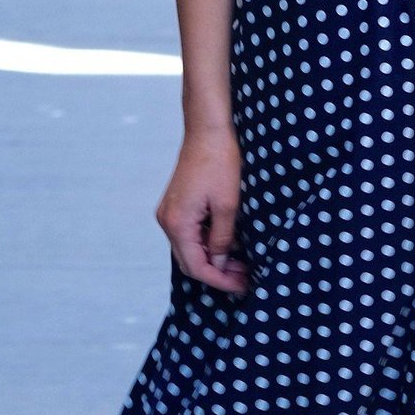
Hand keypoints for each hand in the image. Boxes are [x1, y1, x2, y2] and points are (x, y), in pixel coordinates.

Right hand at [157, 124, 247, 291]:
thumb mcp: (228, 205)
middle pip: (189, 261)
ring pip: (190, 248)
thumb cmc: (220, 162)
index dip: (220, 280)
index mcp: (177, 223)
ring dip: (214, 259)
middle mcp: (167, 221)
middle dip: (218, 273)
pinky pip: (190, 234)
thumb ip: (221, 239)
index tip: (244, 285)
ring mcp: (170, 212)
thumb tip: (218, 264)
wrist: (208, 129)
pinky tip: (229, 245)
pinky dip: (208, 243)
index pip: (196, 267)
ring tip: (242, 263)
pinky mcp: (177, 205)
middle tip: (246, 277)